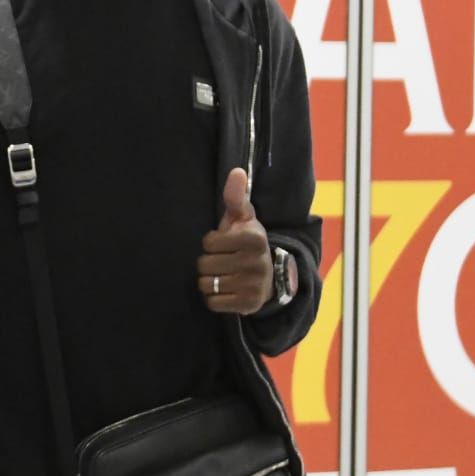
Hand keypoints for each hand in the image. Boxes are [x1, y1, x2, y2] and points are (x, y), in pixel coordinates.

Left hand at [197, 169, 271, 314]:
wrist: (270, 276)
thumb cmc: (247, 242)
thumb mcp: (243, 218)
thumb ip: (235, 197)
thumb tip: (236, 171)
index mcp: (254, 239)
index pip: (208, 243)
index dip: (211, 243)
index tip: (223, 243)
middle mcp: (257, 263)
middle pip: (204, 265)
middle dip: (208, 263)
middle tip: (222, 261)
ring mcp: (254, 286)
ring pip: (207, 285)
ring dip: (209, 281)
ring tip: (223, 275)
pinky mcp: (249, 305)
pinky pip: (213, 303)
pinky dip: (214, 298)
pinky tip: (225, 290)